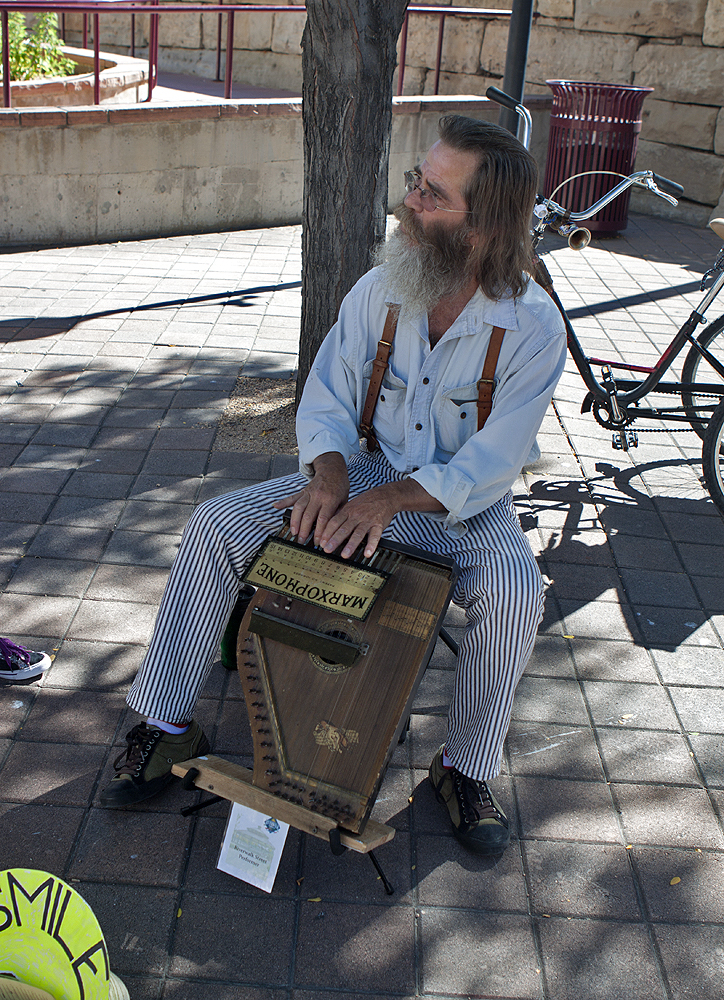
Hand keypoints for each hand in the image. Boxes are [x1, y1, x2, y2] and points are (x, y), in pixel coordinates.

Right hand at [272, 452, 348, 544]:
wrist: (333, 469)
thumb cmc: (340, 486)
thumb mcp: (344, 500)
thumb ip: (338, 513)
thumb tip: (334, 529)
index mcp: (330, 499)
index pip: (323, 519)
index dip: (319, 532)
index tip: (318, 542)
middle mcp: (318, 496)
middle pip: (308, 515)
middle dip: (304, 530)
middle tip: (302, 541)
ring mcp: (309, 493)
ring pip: (298, 508)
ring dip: (294, 521)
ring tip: (293, 532)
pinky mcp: (303, 491)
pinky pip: (292, 497)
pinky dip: (283, 502)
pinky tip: (275, 506)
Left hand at [318, 478, 446, 559]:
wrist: (385, 495)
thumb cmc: (366, 502)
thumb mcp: (351, 505)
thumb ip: (340, 516)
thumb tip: (326, 527)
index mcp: (347, 511)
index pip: (334, 522)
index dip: (327, 533)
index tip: (321, 542)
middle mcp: (356, 515)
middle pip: (343, 528)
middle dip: (334, 540)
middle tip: (327, 549)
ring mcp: (367, 520)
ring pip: (358, 533)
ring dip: (351, 544)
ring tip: (345, 555)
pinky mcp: (379, 524)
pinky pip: (375, 535)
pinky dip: (371, 545)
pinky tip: (367, 553)